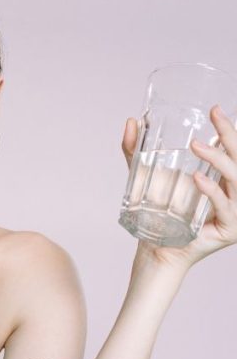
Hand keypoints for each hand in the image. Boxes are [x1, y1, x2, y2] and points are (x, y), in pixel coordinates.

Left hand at [121, 106, 236, 268]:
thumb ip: (137, 152)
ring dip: (218, 160)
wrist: (156, 248)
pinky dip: (213, 192)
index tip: (216, 109)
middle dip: (230, 136)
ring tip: (197, 147)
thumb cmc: (157, 214)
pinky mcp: (230, 228)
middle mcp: (236, 193)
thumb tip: (132, 121)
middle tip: (215, 117)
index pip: (233, 151)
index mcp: (225, 179)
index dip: (229, 130)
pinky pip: (225, 206)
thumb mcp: (146, 176)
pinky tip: (198, 180)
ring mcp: (236, 211)